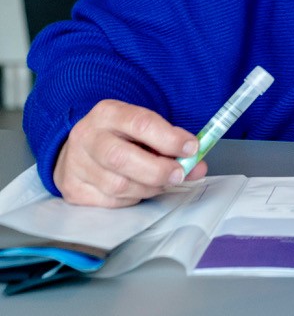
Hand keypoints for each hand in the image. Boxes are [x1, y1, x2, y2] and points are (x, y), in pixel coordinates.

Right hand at [53, 99, 203, 206]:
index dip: (169, 138)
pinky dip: (132, 199)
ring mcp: (75, 164)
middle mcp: (86, 136)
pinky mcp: (73, 189)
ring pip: (118, 185)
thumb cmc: (122, 136)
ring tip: (162, 182)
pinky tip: (139, 189)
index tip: (191, 149)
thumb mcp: (145, 128)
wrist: (81, 148)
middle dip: (157, 170)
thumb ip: (173, 144)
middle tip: (179, 174)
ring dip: (148, 187)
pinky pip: (110, 202)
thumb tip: (197, 166)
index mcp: (108, 113)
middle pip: (121, 158)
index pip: (140, 123)